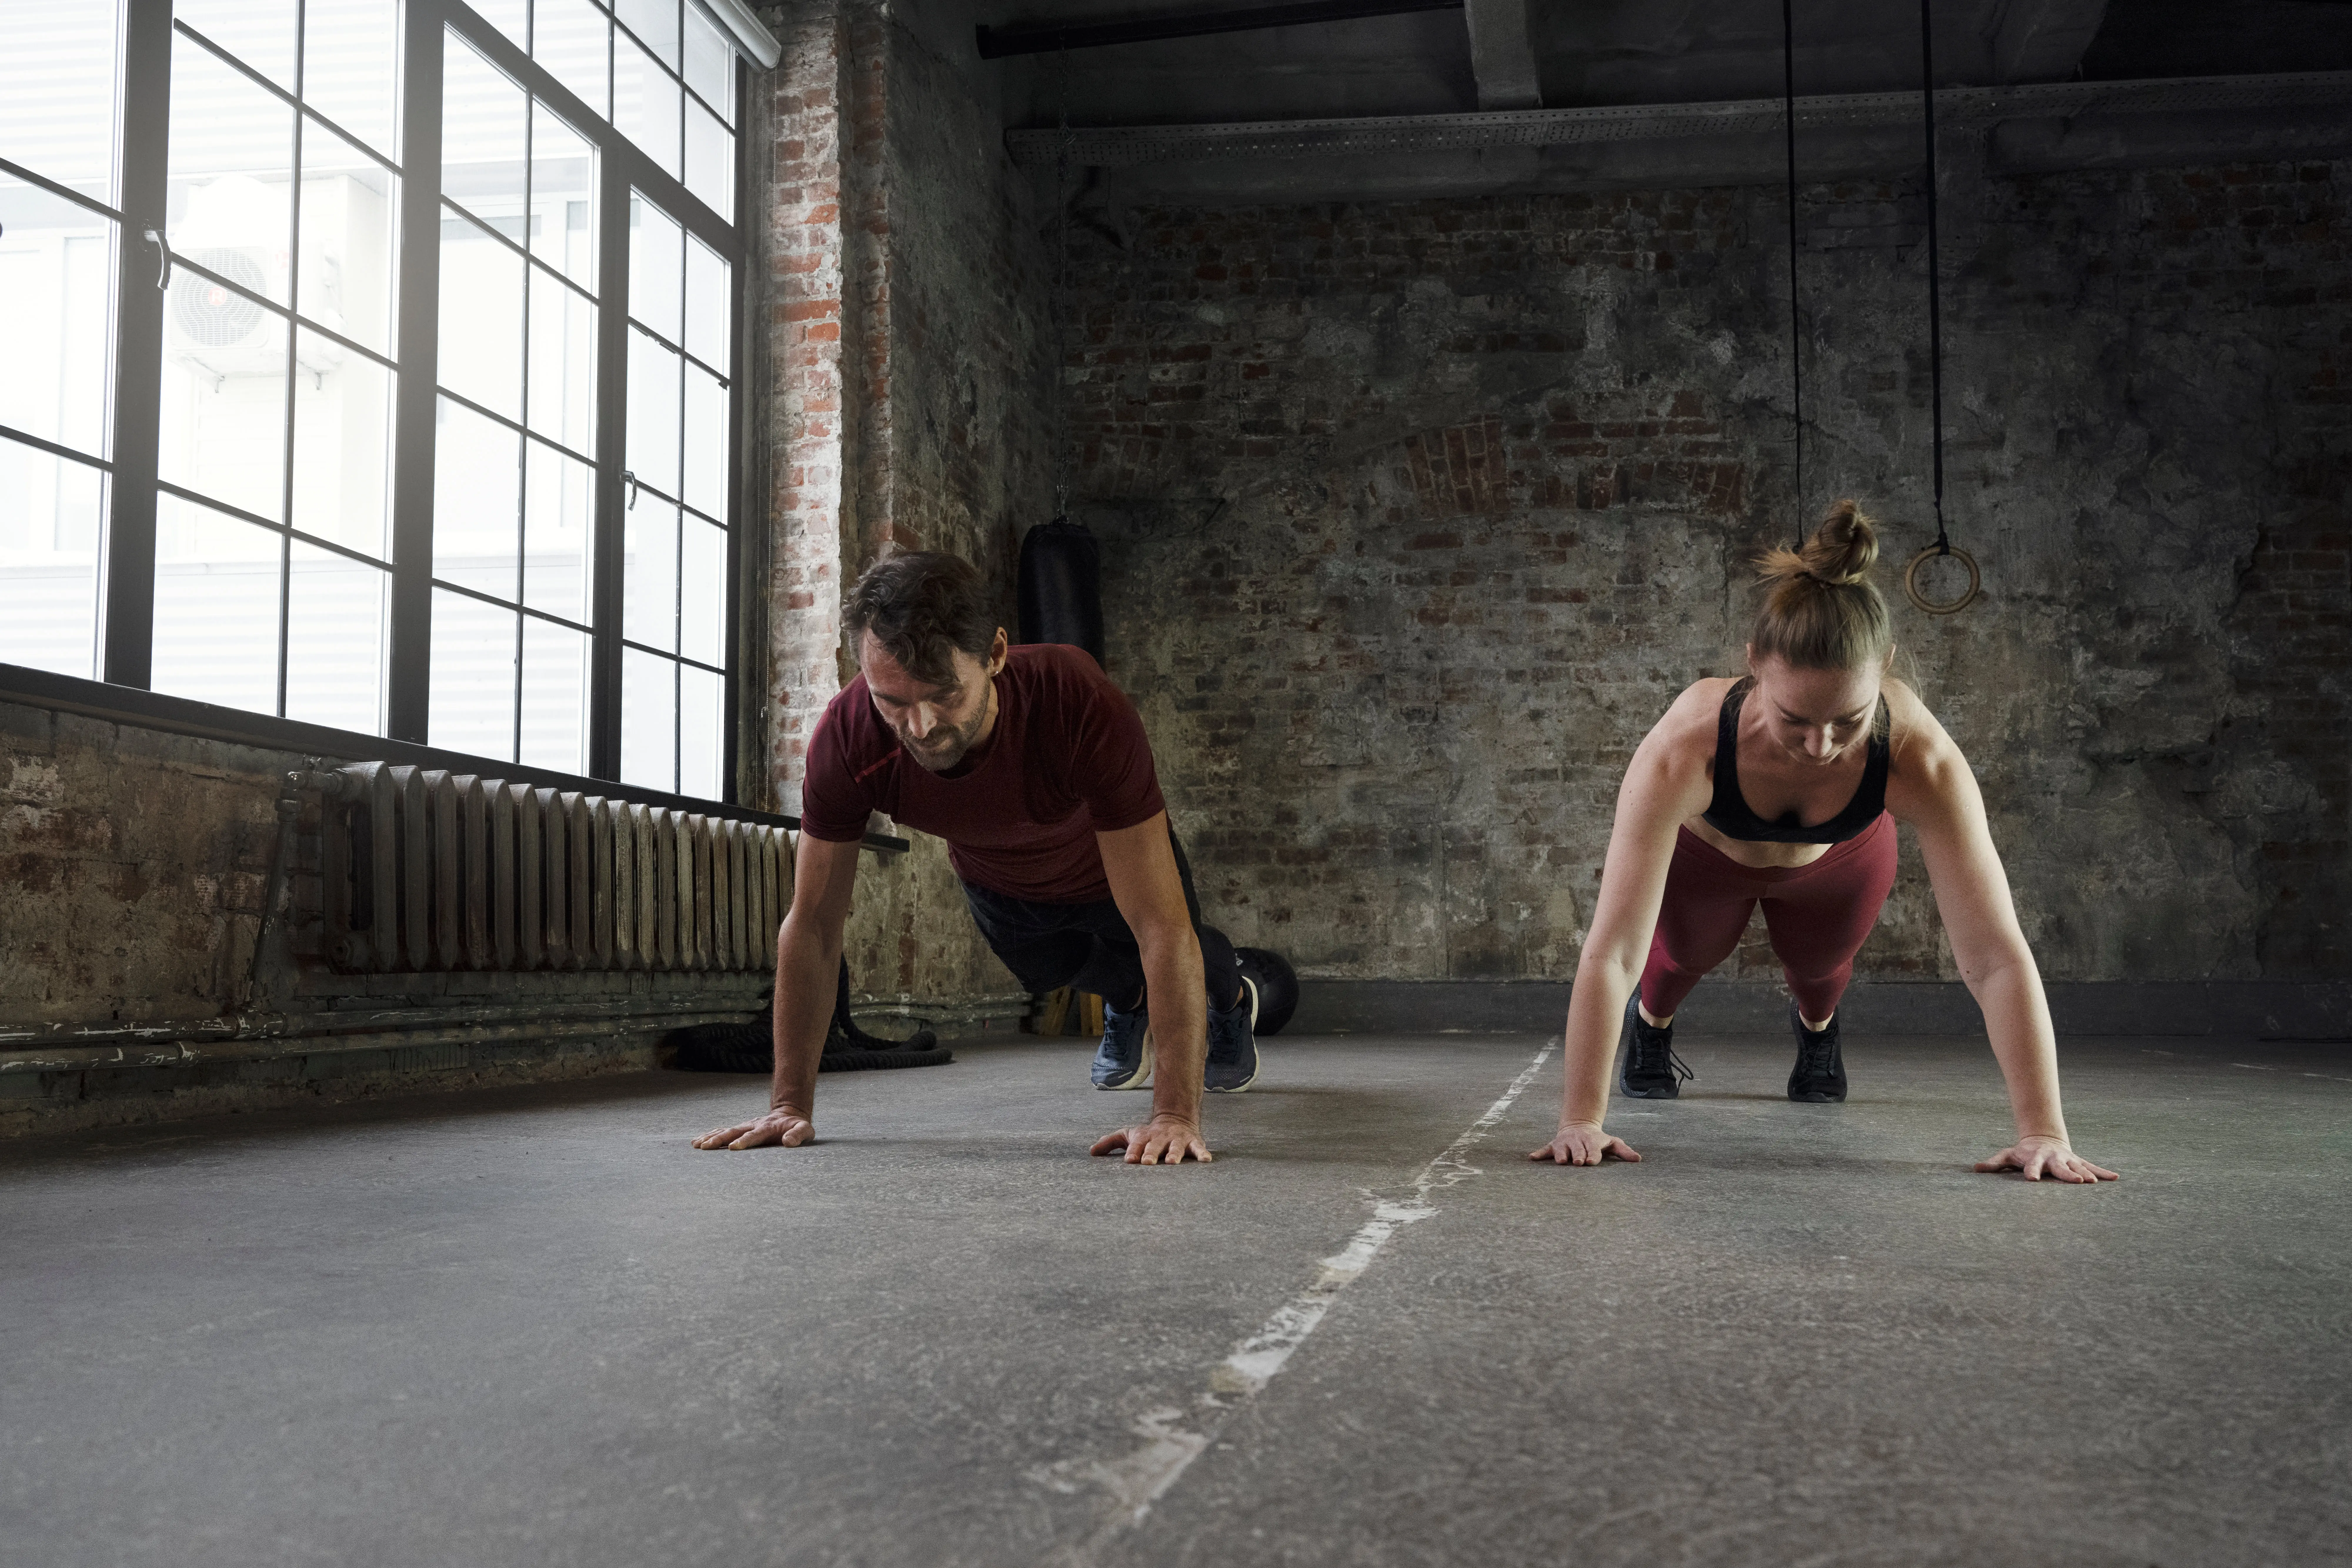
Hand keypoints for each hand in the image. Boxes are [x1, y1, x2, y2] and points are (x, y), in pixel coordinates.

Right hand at [692, 1107, 814, 1149]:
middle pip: (734, 1132)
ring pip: (725, 1131)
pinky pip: (722, 1131)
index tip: (734, 1147)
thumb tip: (788, 1142)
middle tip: (705, 1147)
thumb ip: (798, 1135)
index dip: (745, 1141)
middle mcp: (752, 1125)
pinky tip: (697, 1142)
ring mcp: (744, 1126)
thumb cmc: (797, 1126)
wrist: (789, 1113)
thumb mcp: (804, 1130)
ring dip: (711, 1137)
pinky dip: (710, 1135)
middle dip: (719, 1139)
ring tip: (696, 1145)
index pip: (754, 1135)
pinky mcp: (740, 1129)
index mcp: (767, 1128)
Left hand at [1091, 1114, 1210, 1165]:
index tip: (1129, 1160)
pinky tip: (1206, 1160)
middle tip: (1147, 1163)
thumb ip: (1110, 1142)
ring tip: (1172, 1162)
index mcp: (1144, 1137)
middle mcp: (1160, 1138)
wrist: (1175, 1118)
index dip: (1133, 1152)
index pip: (1136, 1145)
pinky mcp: (1192, 1142)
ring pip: (1175, 1147)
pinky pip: (1198, 1148)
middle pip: (1155, 1146)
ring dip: (1174, 1154)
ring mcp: (1177, 1139)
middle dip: (1151, 1154)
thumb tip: (1091, 1152)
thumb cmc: (1148, 1134)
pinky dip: (1202, 1153)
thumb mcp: (1129, 1134)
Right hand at [1528, 1122, 1641, 1165]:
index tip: (1591, 1162)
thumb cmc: (1598, 1140)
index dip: (1593, 1155)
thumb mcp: (1612, 1143)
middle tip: (1578, 1163)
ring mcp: (1564, 1143)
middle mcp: (1577, 1141)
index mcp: (1592, 1141)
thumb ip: (1624, 1151)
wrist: (1580, 1126)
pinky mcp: (1554, 1145)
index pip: (1593, 1149)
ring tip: (1561, 1161)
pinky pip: (1545, 1150)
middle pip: (1577, 1149)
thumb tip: (1638, 1159)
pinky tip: (1532, 1158)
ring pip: (1561, 1149)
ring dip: (1560, 1154)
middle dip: (1578, 1155)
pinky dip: (1539, 1154)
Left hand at [1975, 1135, 2117, 1182]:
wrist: (2043, 1139)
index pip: (2032, 1166)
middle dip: (2067, 1175)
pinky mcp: (2078, 1161)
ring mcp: (2068, 1160)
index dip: (2032, 1172)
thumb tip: (1976, 1168)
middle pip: (2060, 1168)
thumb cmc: (2022, 1152)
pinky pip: (2093, 1166)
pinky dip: (2104, 1172)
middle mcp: (2054, 1159)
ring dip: (2087, 1175)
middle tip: (2076, 1182)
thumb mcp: (2007, 1155)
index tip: (2032, 1180)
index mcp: (2035, 1158)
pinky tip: (2115, 1178)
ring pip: (2078, 1167)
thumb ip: (1994, 1163)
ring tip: (2094, 1182)